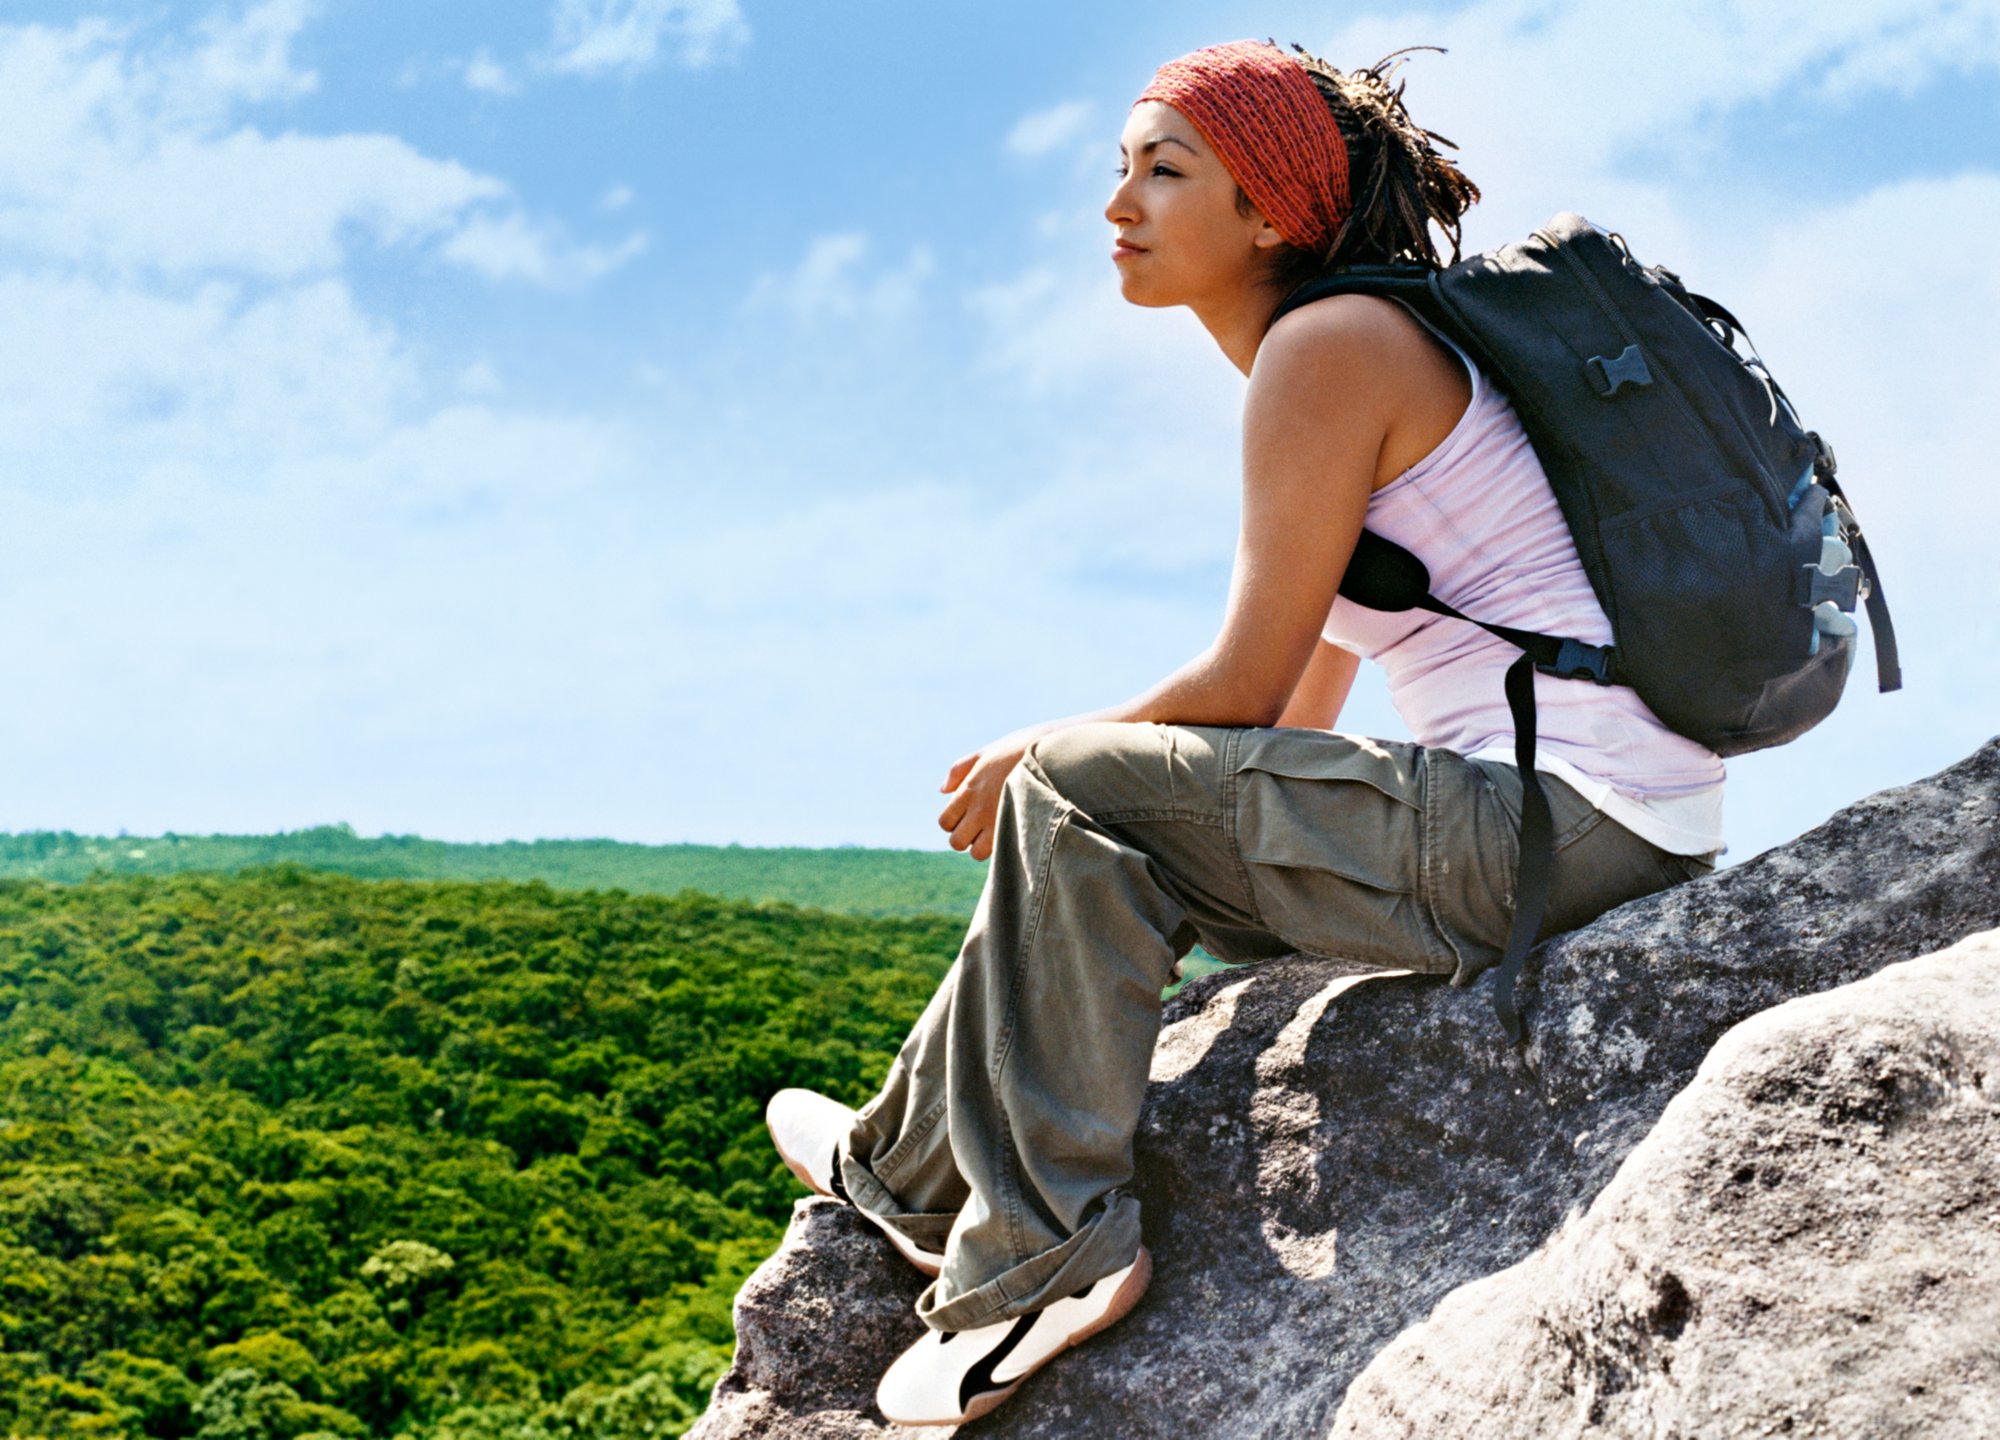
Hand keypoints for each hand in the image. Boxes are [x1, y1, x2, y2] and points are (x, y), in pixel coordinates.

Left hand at [937, 723, 1054, 861]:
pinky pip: (999, 852)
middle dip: (965, 838)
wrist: (1052, 752)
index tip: (966, 817)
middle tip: (979, 828)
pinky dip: (1001, 847)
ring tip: (995, 833)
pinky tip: (1011, 831)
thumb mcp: (986, 753)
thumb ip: (959, 770)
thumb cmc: (1018, 749)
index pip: (945, 822)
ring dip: (982, 847)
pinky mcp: (1017, 829)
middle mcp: (979, 809)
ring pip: (976, 853)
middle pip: (956, 842)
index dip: (953, 823)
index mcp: (969, 789)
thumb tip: (943, 791)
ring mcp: (998, 821)